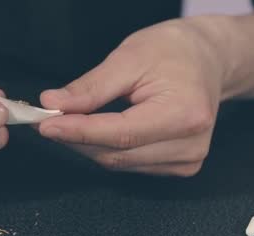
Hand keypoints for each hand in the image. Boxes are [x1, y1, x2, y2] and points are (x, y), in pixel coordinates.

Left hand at [38, 19, 225, 175]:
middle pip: (116, 154)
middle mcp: (190, 145)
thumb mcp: (130, 57)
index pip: (120, 134)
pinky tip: (96, 130)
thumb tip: (54, 105)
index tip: (45, 124)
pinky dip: (105, 149)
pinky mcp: (179, 167)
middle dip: (76, 138)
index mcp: (184, 114)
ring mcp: (186, 161)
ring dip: (87, 145)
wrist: (208, 60)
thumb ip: (91, 88)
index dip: (78, 132)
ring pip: (118, 163)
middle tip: (45, 120)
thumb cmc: (174, 52)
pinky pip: (129, 164)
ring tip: (69, 121)